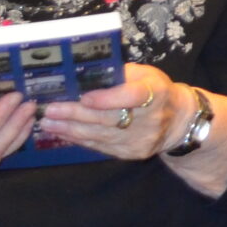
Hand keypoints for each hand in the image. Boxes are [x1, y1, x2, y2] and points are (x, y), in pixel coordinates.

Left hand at [34, 63, 189, 162]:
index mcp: (155, 92)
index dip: (107, 99)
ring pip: (100, 135)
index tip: (84, 97)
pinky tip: (62, 133)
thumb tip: (84, 73)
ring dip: (70, 129)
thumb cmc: (156, 90)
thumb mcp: (146, 74)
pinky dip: (79, 140)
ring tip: (47, 123)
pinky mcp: (131, 153)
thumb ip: (120, 74)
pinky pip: (100, 147)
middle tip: (50, 110)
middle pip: (108, 118)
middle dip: (75, 114)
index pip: (131, 96)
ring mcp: (140, 140)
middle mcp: (149, 119)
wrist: (178, 121)